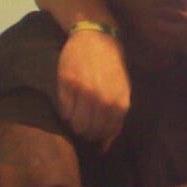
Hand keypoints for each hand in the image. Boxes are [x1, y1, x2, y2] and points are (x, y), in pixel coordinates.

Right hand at [57, 30, 129, 151]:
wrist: (97, 37)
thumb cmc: (112, 67)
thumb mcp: (122, 93)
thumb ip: (115, 120)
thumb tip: (103, 149)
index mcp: (119, 104)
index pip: (105, 134)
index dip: (97, 135)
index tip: (93, 130)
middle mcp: (103, 100)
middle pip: (89, 132)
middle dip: (85, 131)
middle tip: (83, 121)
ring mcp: (84, 92)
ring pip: (75, 124)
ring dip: (74, 123)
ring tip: (76, 112)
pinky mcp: (68, 84)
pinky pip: (64, 110)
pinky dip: (66, 111)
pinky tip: (70, 100)